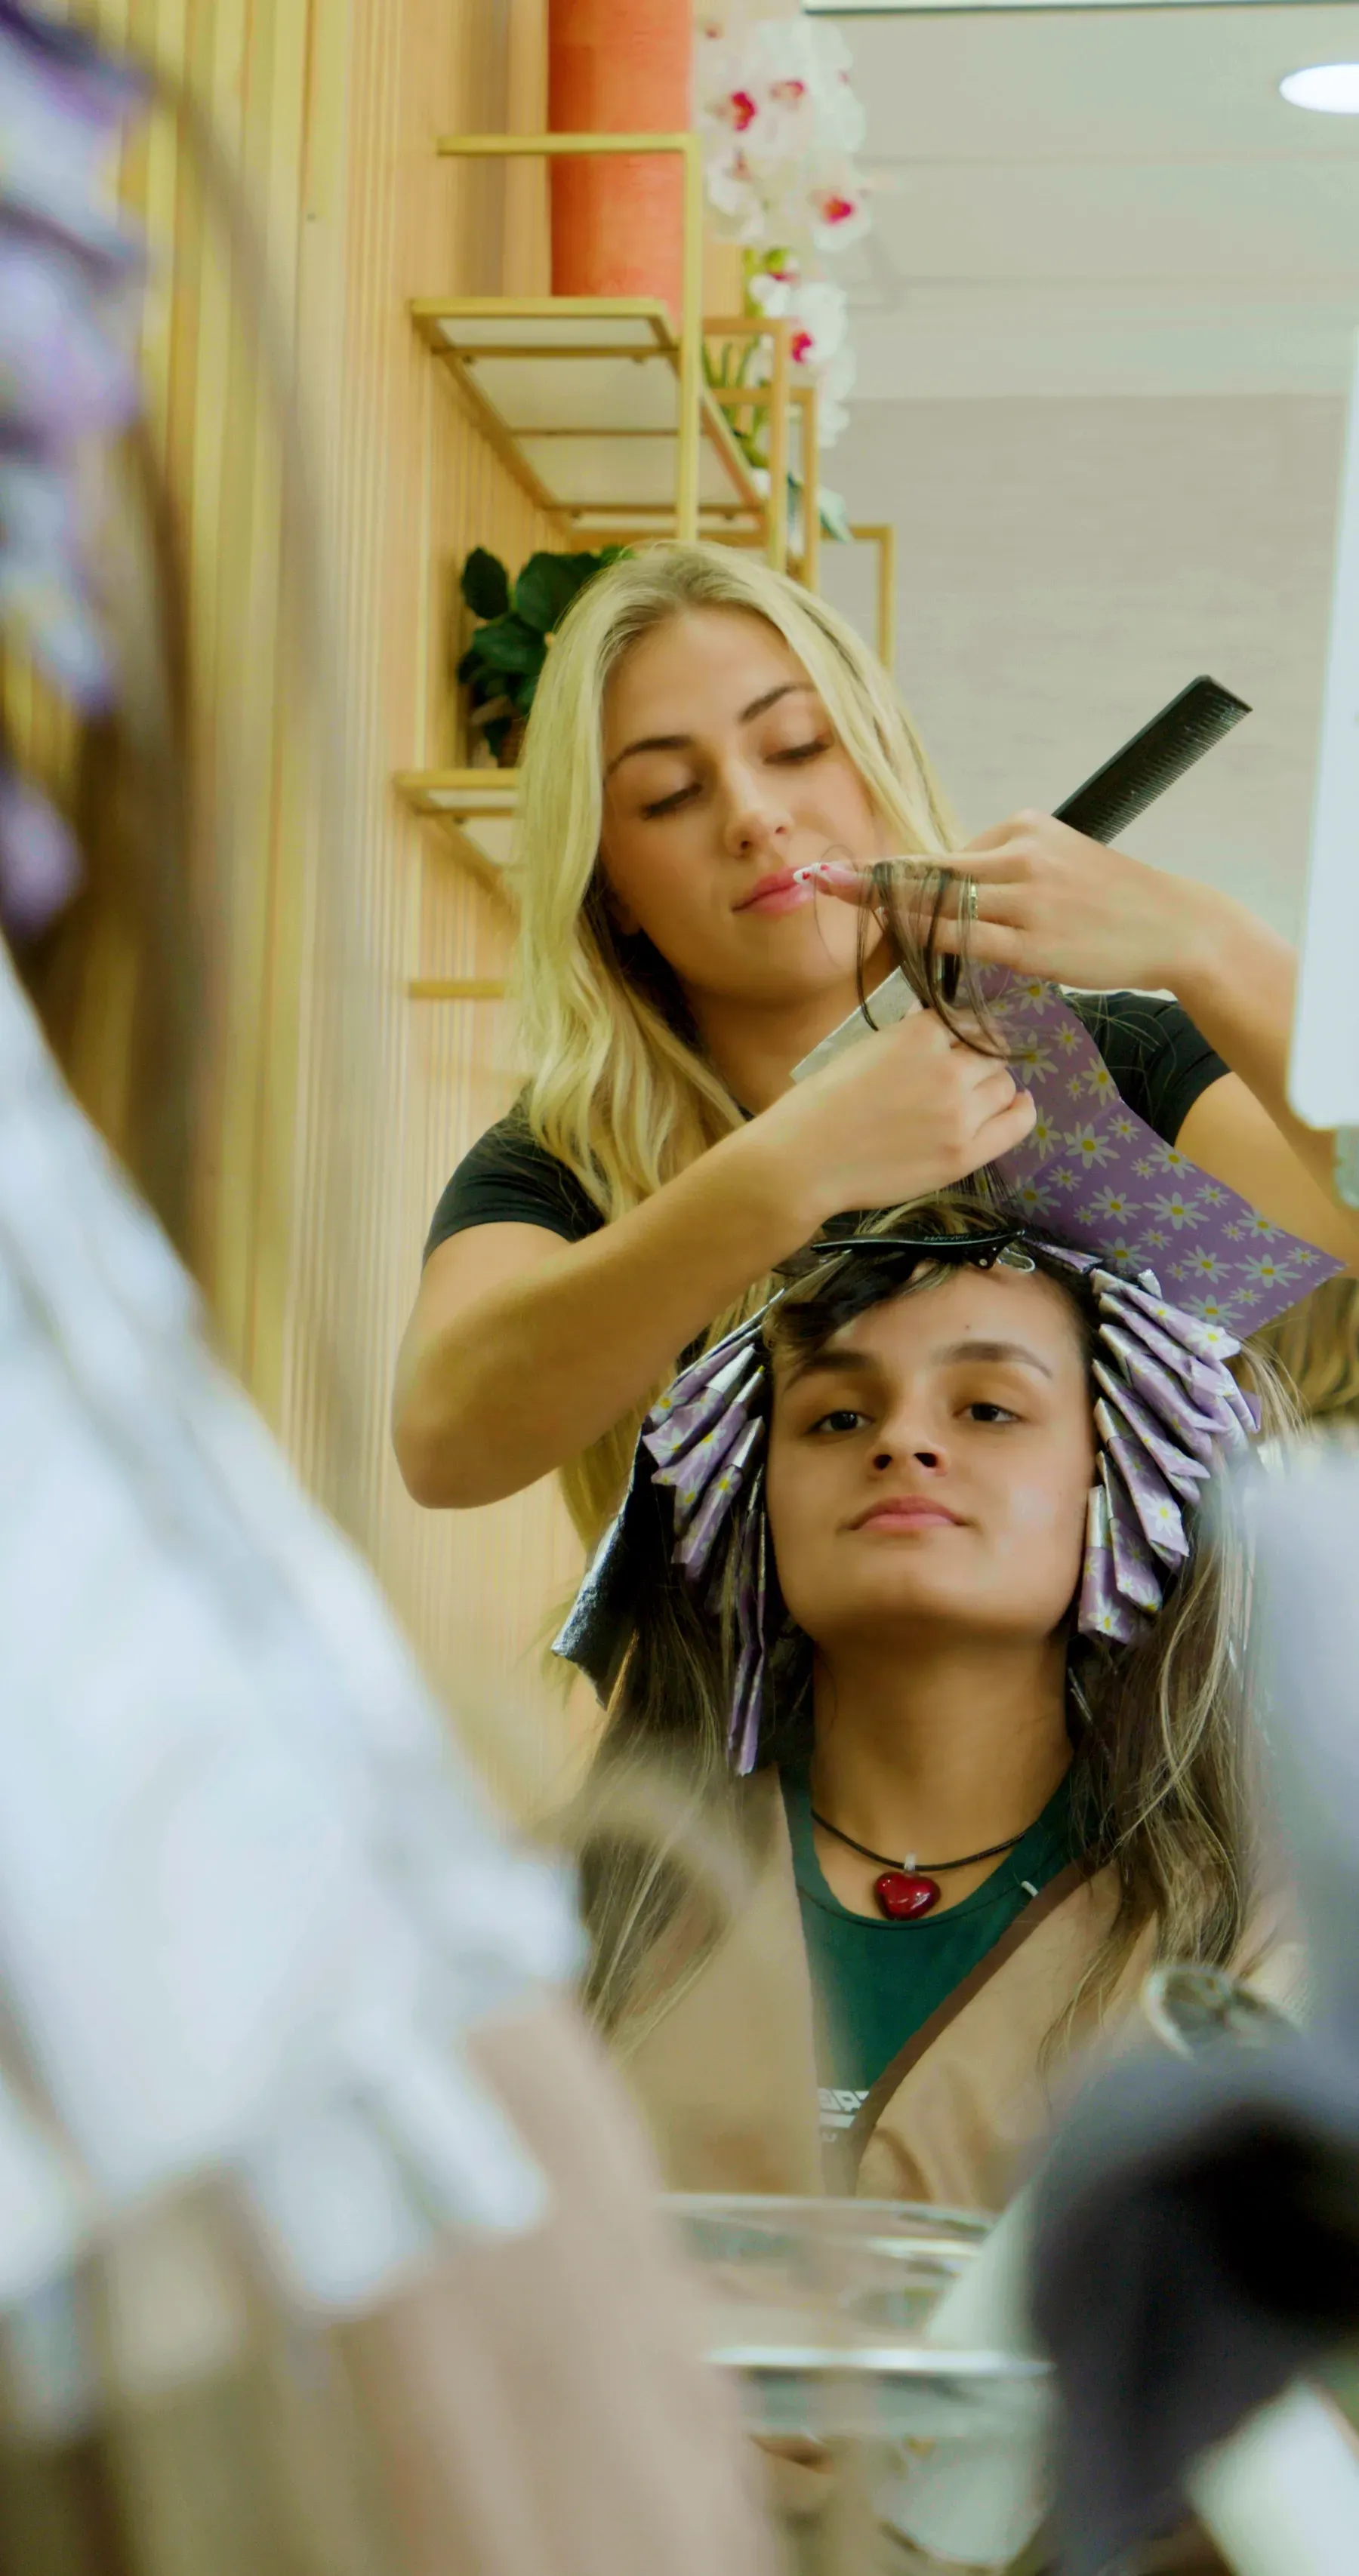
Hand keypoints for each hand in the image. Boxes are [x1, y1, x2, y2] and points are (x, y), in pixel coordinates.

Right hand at [756, 1005, 1035, 1229]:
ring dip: (993, 1087)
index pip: (967, 1021)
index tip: (962, 1043)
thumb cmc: (821, 1102)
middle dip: (980, 1060)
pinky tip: (1018, 1106)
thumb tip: (938, 1029)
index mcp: (919, 1035)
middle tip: (963, 1074)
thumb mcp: (865, 1048)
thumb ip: (909, 1039)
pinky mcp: (963, 1153)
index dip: (966, 1033)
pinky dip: (1021, 1111)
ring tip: (975, 1097)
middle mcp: (948, 1069)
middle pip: (992, 1053)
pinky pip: (1015, 1124)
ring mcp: (960, 1114)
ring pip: (1004, 1086)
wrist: (805, 1159)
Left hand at [800, 813, 1221, 994]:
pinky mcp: (1035, 942)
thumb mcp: (1058, 861)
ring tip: (847, 908)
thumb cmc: (1111, 901)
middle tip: (823, 881)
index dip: (894, 872)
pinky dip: (929, 941)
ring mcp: (1027, 899)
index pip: (945, 856)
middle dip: (875, 881)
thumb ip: (1004, 869)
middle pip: (932, 871)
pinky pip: (967, 941)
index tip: (849, 875)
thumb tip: (953, 888)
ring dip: (892, 912)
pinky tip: (899, 944)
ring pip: (942, 905)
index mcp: (1023, 829)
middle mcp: (1020, 855)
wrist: (1173, 925)